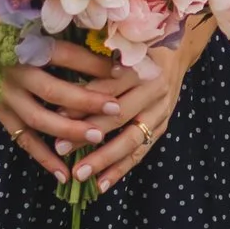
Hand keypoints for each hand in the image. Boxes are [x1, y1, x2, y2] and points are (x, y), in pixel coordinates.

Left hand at [0, 28, 208, 191]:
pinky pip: (141, 151)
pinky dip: (122, 169)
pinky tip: (102, 184)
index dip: (81, 101)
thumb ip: (93, 59)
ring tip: (80, 175)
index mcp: (141, 64)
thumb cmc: (137, 44)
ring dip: (104, 159)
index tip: (54, 113)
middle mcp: (155, 88)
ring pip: (131, 139)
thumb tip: (51, 64)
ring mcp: (162, 109)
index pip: (107, 87)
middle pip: (119, 115)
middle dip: (88, 133)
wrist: (177, 49)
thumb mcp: (118, 44)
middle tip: (59, 148)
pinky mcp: (163, 125)